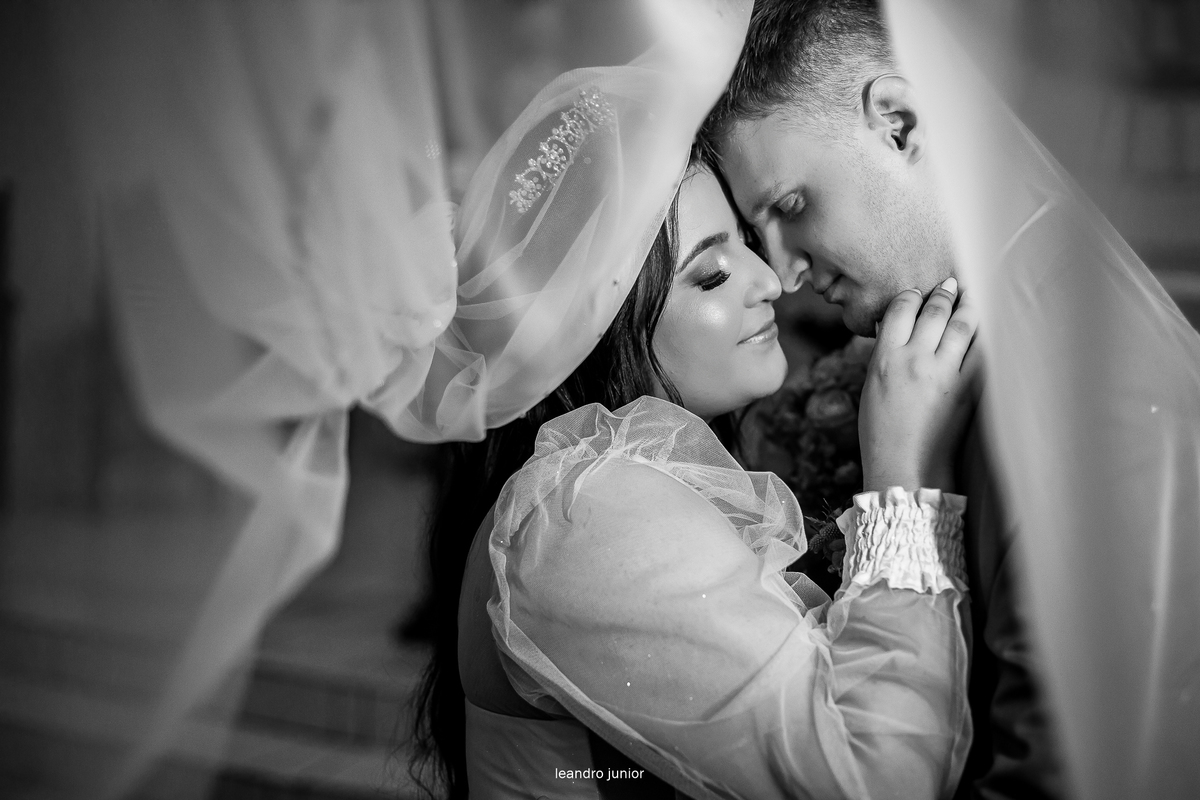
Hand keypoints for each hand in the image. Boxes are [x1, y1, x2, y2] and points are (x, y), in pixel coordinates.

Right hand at [859, 278, 979, 493]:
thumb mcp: (871, 388)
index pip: (901, 309)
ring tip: (970, 296)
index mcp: (884, 359)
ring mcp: (943, 374)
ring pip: (962, 324)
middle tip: (950, 285)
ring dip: (968, 305)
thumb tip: (899, 331)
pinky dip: (986, 335)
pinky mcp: (967, 390)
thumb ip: (885, 356)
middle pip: (934, 311)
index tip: (918, 293)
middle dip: (944, 293)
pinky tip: (988, 325)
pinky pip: (982, 352)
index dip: (911, 295)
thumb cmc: (881, 433)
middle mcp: (914, 360)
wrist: (905, 468)